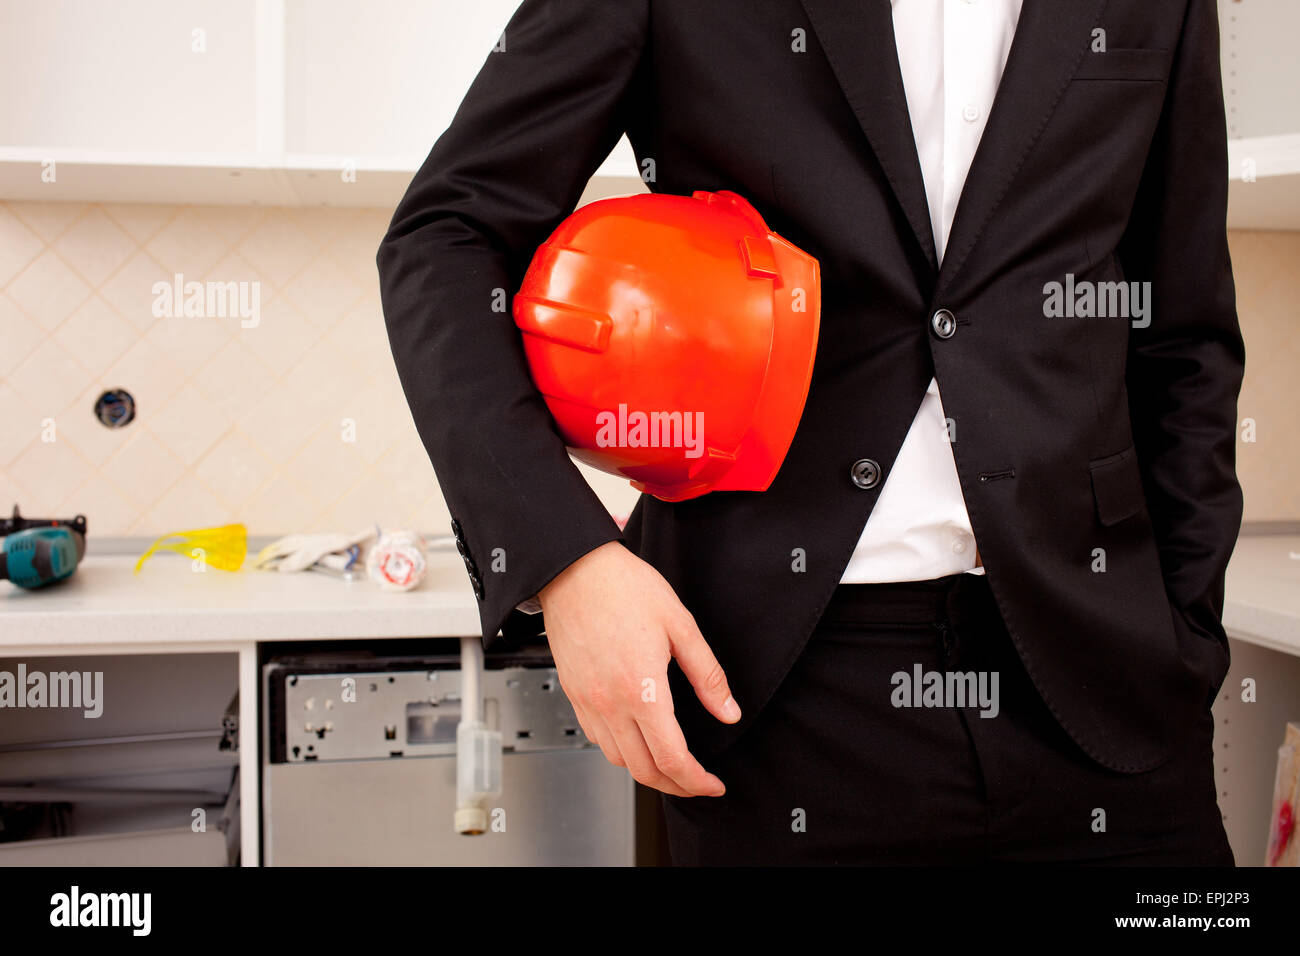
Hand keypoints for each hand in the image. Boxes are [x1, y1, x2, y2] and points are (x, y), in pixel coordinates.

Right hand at [538, 541, 738, 796]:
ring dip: (647, 770)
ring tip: (671, 763)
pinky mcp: (573, 694)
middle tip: (697, 783)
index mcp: (641, 688)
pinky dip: (621, 751)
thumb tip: (728, 711)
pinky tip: (637, 738)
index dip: (696, 781)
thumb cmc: (624, 588)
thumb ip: (708, 675)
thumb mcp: (680, 625)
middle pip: (643, 771)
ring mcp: (587, 701)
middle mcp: (610, 703)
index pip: (671, 758)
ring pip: (618, 760)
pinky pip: (597, 739)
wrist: (574, 569)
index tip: (712, 784)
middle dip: (675, 786)